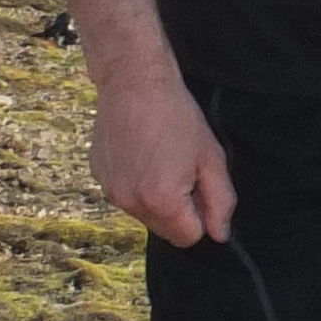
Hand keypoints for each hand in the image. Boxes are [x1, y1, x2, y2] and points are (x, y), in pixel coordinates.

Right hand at [94, 65, 234, 246]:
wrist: (134, 83)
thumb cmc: (177, 116)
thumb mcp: (211, 158)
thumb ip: (220, 201)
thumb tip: (219, 234)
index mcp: (162, 201)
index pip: (189, 238)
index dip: (201, 216)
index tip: (200, 187)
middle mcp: (131, 203)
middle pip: (165, 230)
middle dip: (179, 211)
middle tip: (183, 170)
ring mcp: (110, 191)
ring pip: (144, 214)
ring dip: (157, 199)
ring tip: (161, 159)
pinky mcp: (99, 177)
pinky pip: (125, 194)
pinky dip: (136, 184)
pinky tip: (141, 153)